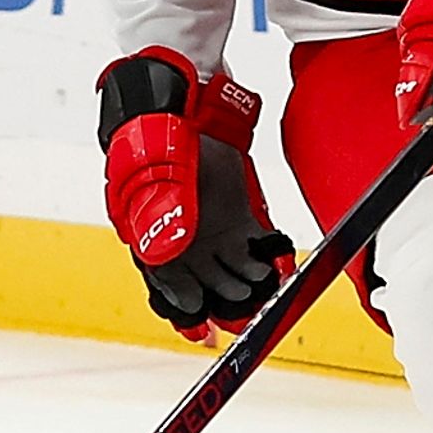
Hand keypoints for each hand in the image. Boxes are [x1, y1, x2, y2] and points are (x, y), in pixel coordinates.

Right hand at [95, 50, 291, 341]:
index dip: (184, 311)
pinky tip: (281, 262)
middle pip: (204, 287)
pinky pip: (256, 246)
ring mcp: (212, 231)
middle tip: (245, 313)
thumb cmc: (156, 137)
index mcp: (150, 239)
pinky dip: (269, 258)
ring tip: (265, 290)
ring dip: (250, 286)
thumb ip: (162, 208)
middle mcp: (182, 243)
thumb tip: (169, 251)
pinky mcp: (238, 215)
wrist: (179, 102)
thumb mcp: (154, 171)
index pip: (166, 288)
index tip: (202, 330)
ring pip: (232, 273)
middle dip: (225, 303)